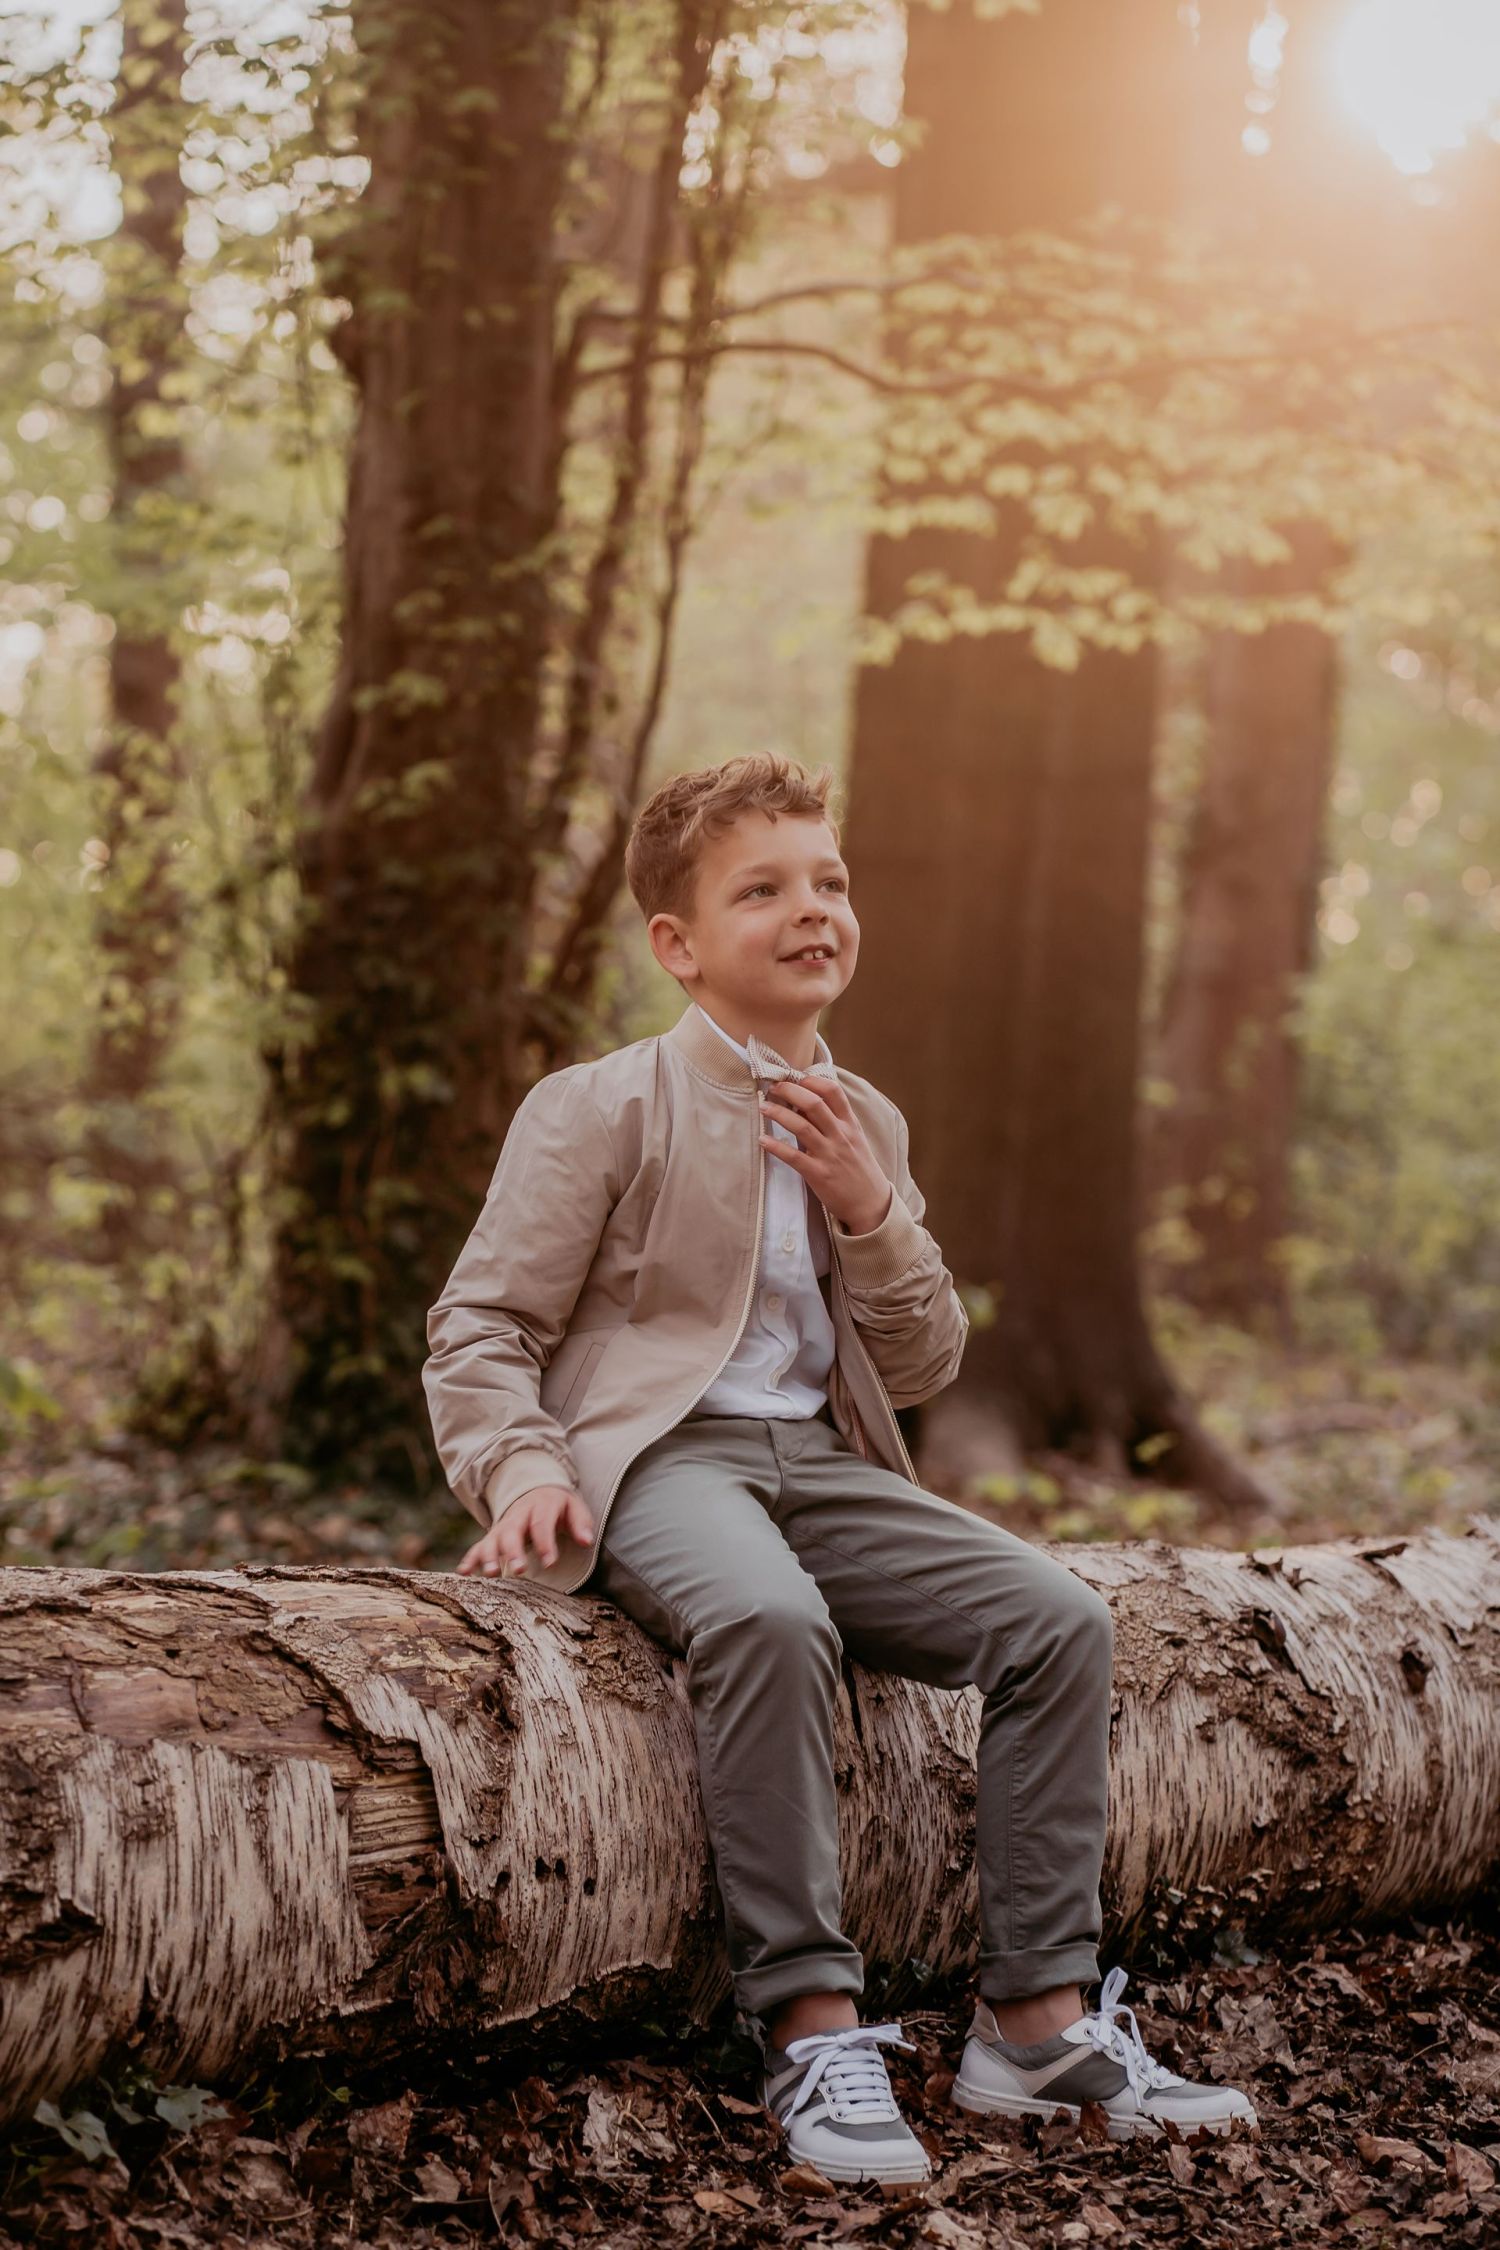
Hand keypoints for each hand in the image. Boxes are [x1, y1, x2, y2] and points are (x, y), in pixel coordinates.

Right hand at [458, 1485, 593, 1577]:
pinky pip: (478, 1546)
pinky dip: (470, 1559)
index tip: (549, 1562)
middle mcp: (518, 1515)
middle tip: (518, 1570)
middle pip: (512, 1531)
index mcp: (541, 1506)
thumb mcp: (574, 1507)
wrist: (536, 1489)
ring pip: (492, 1539)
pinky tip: (463, 1573)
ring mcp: (503, 1525)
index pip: (541, 1524)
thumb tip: (586, 1540)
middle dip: (513, 1551)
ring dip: (490, 1556)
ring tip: (491, 1573)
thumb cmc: (558, 1505)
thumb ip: (580, 1522)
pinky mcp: (493, 1535)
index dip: (545, 1543)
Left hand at [757, 1079, 894, 1236]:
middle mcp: (841, 1135)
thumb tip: (805, 1105)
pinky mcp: (819, 1174)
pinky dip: (776, 1147)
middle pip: (814, 1103)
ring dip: (779, 1114)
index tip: (795, 1078)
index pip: (833, 1092)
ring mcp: (830, 1155)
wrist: (871, 1203)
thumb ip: (835, 1122)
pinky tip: (763, 1141)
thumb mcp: (855, 1140)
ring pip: (801, 1126)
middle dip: (790, 1091)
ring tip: (763, 1107)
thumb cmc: (859, 1169)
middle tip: (774, 1087)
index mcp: (850, 1124)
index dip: (812, 1081)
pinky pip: (794, 1157)